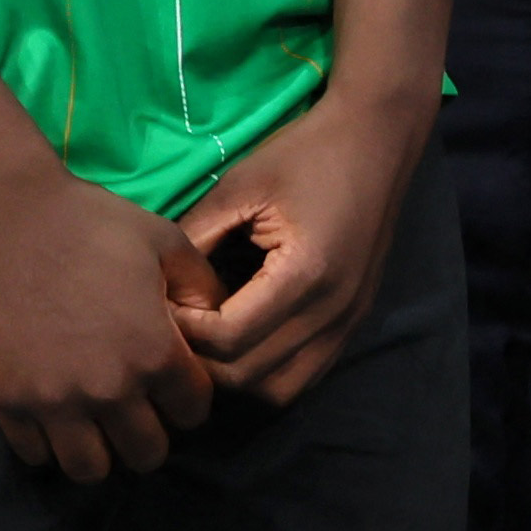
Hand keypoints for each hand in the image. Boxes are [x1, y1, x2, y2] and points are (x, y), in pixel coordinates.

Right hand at [0, 161, 222, 480]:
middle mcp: (109, 389)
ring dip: (101, 451)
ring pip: (91, 470)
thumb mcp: (166, 242)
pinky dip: (49, 445)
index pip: (194, 412)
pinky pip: (35, 456)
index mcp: (155, 352)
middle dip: (151, 434)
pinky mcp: (7, 400)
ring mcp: (54, 401)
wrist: (5, 213)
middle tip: (138, 408)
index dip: (190, 398)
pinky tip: (55, 416)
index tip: (175, 383)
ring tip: (97, 423)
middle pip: (147, 454)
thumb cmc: (90, 221)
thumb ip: (201, 287)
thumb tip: (217, 320)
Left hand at [174, 92, 430, 409]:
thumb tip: (154, 288)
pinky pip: (305, 376)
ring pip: (279, 390)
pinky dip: (270, 372)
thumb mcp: (239, 187)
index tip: (165, 303)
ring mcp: (349, 321)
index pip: (229, 340)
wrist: (376, 140)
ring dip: (238, 376)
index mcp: (306, 273)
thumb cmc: (304, 155)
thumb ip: (195, 239)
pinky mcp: (354, 322)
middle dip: (204, 360)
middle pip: (249, 376)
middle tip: (179, 326)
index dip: (186, 331)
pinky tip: (247, 340)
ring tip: (212, 338)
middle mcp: (334, 310)